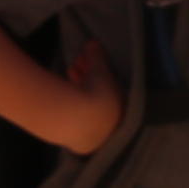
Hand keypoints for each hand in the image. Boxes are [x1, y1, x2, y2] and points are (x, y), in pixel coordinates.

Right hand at [49, 35, 127, 155]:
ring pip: (90, 110)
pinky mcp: (82, 145)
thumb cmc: (99, 94)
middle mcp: (114, 125)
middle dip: (88, 78)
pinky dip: (73, 106)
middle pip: (101, 99)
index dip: (101, 72)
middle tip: (75, 64)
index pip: (115, 87)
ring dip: (78, 88)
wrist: (78, 121)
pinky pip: (80, 121)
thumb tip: (94, 42)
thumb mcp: (99, 71)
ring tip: (68, 71)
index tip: (88, 62)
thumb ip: (98, 57)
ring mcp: (98, 136)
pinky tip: (62, 93)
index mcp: (127, 109)